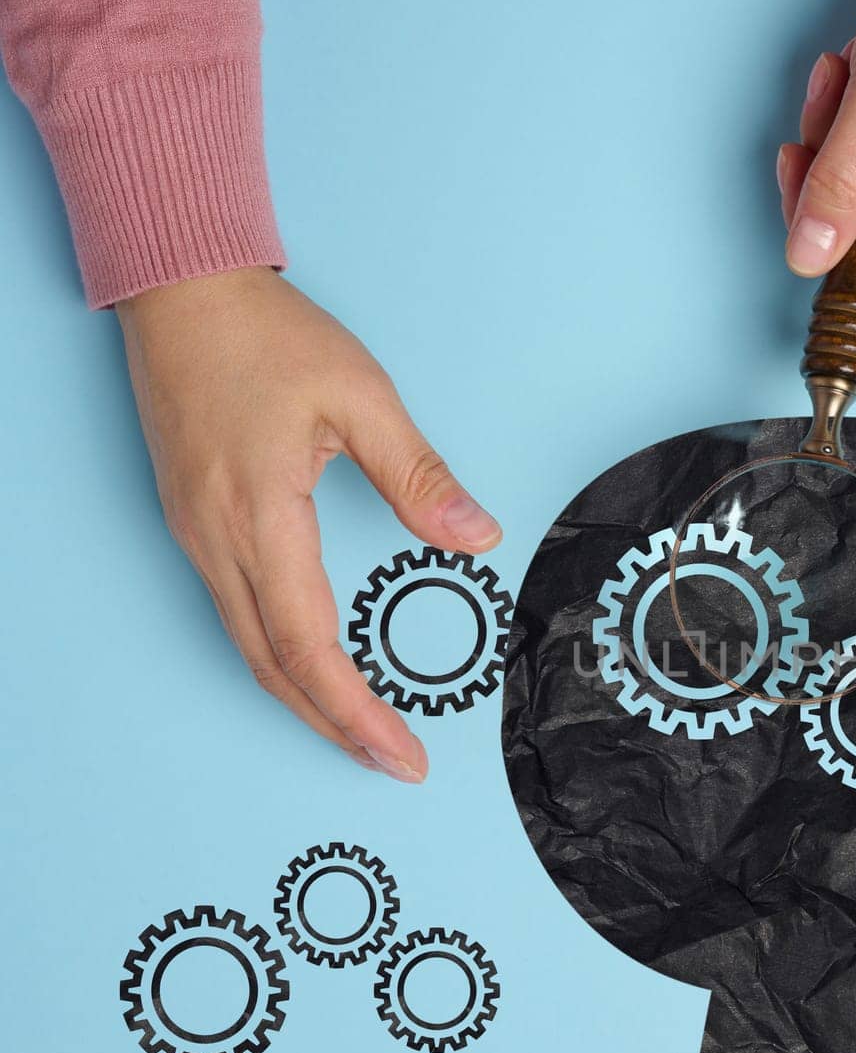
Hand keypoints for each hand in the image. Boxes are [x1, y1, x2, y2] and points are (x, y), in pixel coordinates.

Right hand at [116, 268, 501, 781]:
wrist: (180, 289)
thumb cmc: (266, 334)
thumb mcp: (359, 396)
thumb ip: (419, 476)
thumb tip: (477, 537)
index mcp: (257, 515)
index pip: (310, 645)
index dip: (357, 711)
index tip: (403, 755)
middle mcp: (216, 539)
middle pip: (275, 666)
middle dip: (336, 726)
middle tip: (393, 763)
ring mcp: (197, 534)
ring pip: (250, 647)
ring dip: (306, 699)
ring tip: (362, 733)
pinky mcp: (196, 522)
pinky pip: (237, 613)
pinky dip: (281, 657)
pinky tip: (315, 666)